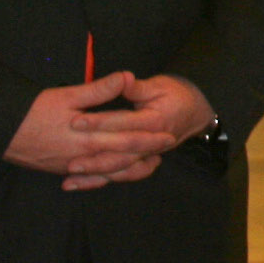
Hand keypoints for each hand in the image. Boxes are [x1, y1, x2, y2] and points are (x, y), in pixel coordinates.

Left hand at [61, 74, 218, 191]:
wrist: (195, 111)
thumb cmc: (175, 95)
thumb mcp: (158, 85)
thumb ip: (137, 87)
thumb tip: (123, 79)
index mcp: (155, 121)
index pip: (123, 123)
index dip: (99, 122)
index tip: (75, 121)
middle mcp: (152, 143)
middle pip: (120, 152)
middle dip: (93, 157)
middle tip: (68, 159)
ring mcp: (147, 155)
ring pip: (120, 169)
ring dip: (95, 175)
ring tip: (70, 176)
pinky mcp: (141, 162)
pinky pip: (120, 176)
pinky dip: (100, 181)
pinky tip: (78, 184)